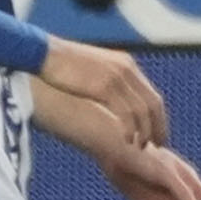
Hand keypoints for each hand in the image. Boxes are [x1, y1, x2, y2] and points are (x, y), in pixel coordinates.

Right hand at [39, 38, 168, 145]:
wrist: (42, 53)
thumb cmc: (60, 64)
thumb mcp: (92, 70)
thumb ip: (106, 83)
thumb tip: (110, 102)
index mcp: (125, 64)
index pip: (151, 94)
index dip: (158, 116)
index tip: (158, 132)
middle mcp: (126, 68)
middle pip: (153, 103)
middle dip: (158, 126)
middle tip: (158, 144)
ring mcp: (117, 77)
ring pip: (142, 111)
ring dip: (144, 131)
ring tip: (140, 146)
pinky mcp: (105, 86)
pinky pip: (126, 113)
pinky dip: (130, 129)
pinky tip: (128, 140)